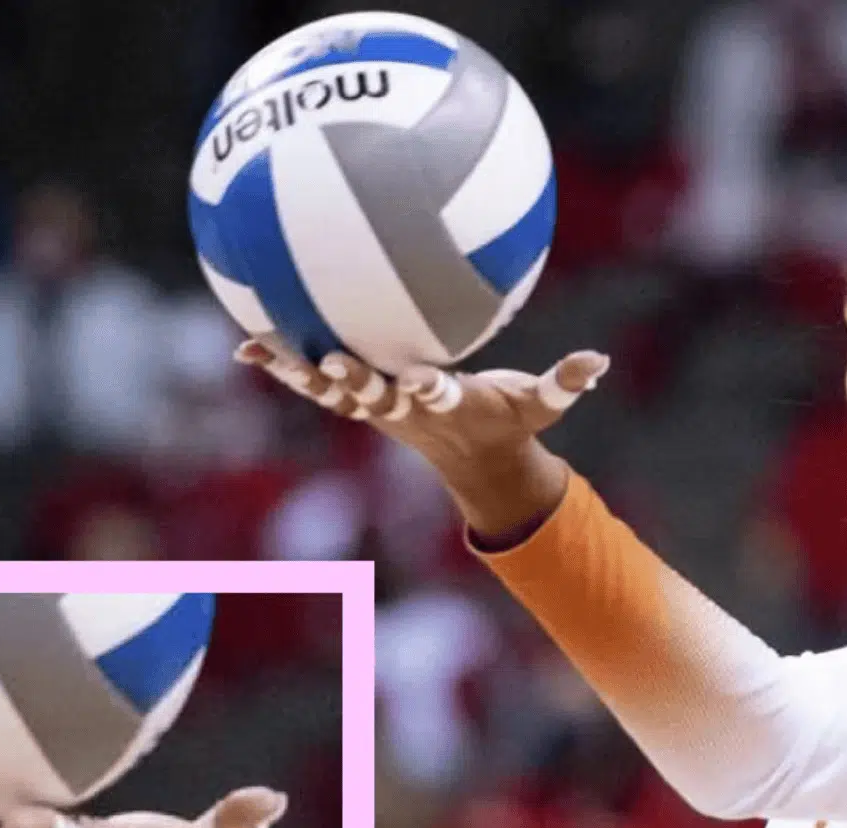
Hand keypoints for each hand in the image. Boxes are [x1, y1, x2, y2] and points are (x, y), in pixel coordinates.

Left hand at [236, 336, 608, 543]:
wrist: (475, 462)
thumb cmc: (509, 422)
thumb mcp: (542, 405)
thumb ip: (567, 382)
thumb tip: (601, 361)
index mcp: (448, 405)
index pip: (437, 397)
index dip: (427, 390)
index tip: (422, 379)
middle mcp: (405, 409)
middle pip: (375, 397)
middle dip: (355, 381)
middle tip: (332, 361)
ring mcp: (377, 407)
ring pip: (333, 390)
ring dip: (300, 373)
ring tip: (260, 351)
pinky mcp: (358, 400)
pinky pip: (315, 382)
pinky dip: (282, 366)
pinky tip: (245, 345)